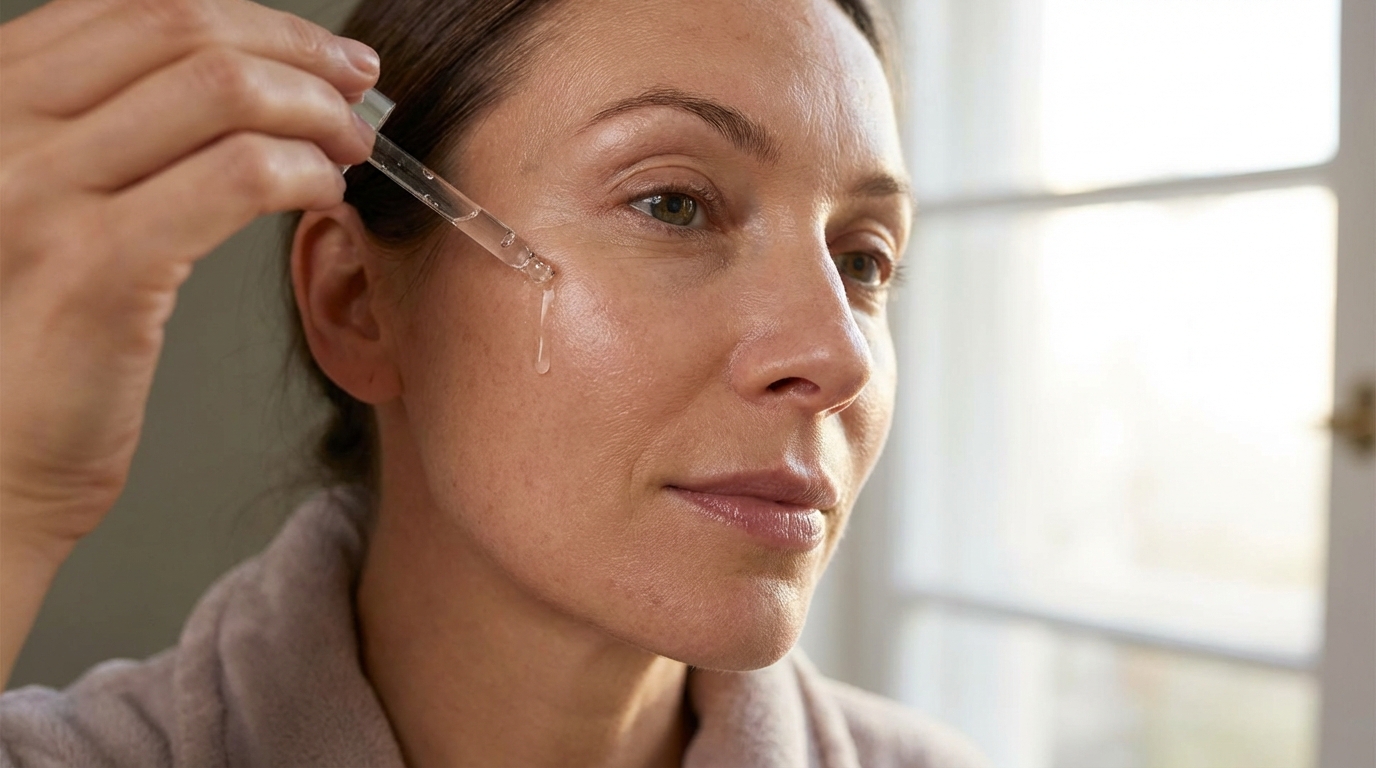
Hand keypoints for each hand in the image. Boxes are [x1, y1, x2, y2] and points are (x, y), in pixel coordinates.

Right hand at [0, 0, 377, 545]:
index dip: (250, 19)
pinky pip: (238, 177)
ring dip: (313, 109)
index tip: (319, 50)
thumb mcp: (38, 209)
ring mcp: (38, 193)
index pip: (132, 10)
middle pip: (181, 31)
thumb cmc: (26, 348)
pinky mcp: (97, 265)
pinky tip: (323, 197)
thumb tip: (225, 83)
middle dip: (296, 50)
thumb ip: (98, 138)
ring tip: (350, 147)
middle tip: (358, 86)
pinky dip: (303, 173)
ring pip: (220, 90)